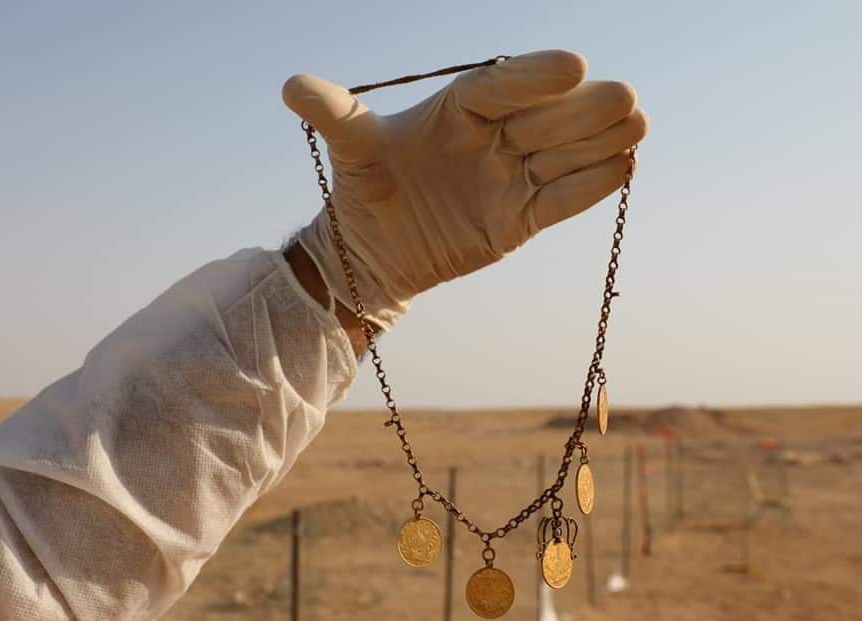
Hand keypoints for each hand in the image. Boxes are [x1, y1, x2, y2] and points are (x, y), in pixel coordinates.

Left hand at [284, 50, 648, 329]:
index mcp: (460, 106)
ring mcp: (513, 175)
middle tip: (623, 96)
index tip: (572, 65)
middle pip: (546, 117)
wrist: (377, 250)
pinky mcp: (523, 217)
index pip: (502, 85)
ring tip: (637, 125)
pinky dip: (591, 188)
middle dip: (584, 109)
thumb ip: (333, 112)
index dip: (535, 77)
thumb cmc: (365, 187)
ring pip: (564, 155)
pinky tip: (624, 169)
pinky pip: (561, 200)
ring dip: (600, 142)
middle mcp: (495, 135)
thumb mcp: (350, 147)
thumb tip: (289, 85)